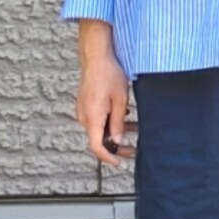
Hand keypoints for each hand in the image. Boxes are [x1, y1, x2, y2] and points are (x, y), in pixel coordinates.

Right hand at [75, 21, 135, 166]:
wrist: (96, 56)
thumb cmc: (109, 74)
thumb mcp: (120, 100)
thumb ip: (118, 122)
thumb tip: (117, 140)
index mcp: (93, 117)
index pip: (96, 146)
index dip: (107, 157)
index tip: (118, 162)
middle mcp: (85, 116)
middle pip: (98, 139)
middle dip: (116, 146)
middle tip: (133, 150)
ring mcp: (83, 110)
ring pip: (99, 129)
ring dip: (115, 132)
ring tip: (135, 129)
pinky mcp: (85, 104)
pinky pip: (97, 119)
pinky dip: (110, 122)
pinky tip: (124, 117)